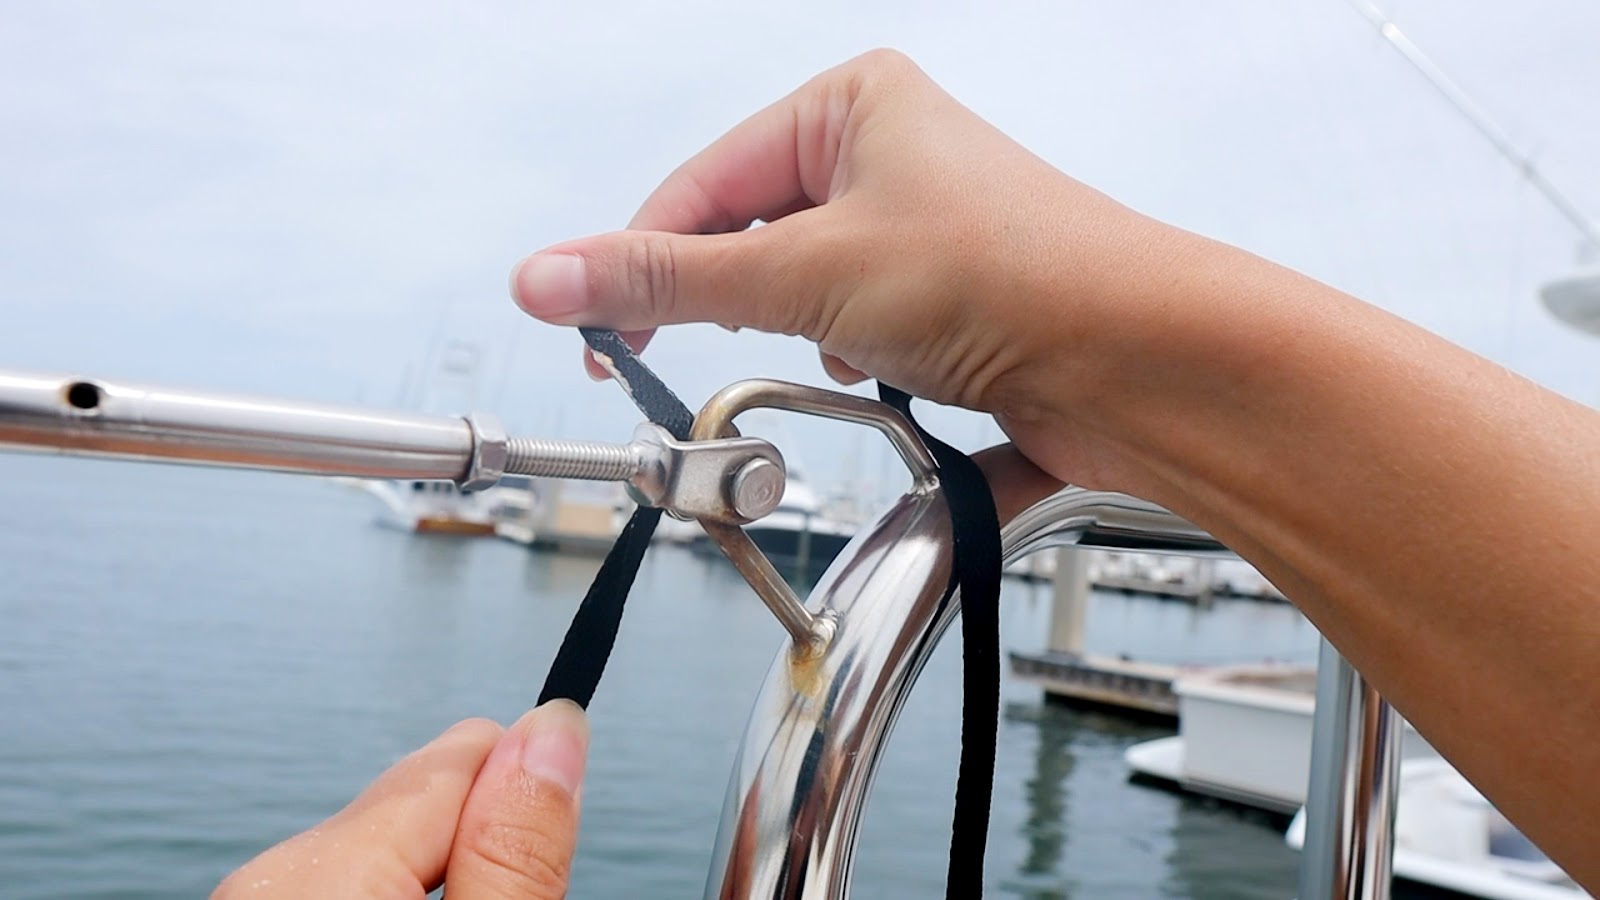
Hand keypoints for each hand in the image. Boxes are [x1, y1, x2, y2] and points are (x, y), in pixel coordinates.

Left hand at [214, 700, 589, 898]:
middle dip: (475, 861)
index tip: (547, 864)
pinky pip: (336, 893)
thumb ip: (513, 850)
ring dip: (431, 896)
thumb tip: (555, 727)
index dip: (525, 805)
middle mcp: (268, 877)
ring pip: (380, 861)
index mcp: (325, 869)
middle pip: (423, 809)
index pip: (464, 753)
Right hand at [508, 49, 1192, 496]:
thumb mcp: (808, 273)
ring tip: (827, 356)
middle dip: (719, 304)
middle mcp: (883, 157)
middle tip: (664, 362)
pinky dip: (842, 360)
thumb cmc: (1012, 275)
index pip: (701, 186)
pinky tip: (872, 376)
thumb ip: (672, 283)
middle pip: (743, 237)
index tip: (590, 329)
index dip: (637, 262)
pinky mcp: (941, 302)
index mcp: (851, 105)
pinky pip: (847, 328)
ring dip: (789, 338)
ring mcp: (914, 232)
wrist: (1139, 363)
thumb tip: (551, 275)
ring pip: (795, 291)